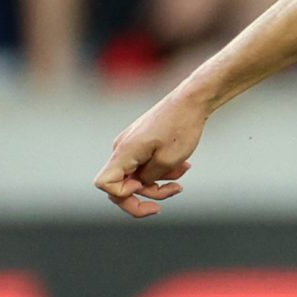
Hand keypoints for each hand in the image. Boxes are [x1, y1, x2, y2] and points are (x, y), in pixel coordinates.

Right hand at [94, 92, 207, 217]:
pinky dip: (162, 170)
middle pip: (122, 186)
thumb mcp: (168, 161)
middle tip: (176, 190)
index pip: (104, 184)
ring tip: (183, 172)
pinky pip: (144, 165)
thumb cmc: (181, 128)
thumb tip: (138, 185)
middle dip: (148, 194)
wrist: (191, 101)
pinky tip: (183, 165)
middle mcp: (121, 149)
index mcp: (123, 153)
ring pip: (137, 177)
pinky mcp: (140, 143)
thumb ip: (148, 179)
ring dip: (160, 181)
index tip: (145, 186)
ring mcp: (130, 146)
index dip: (124, 195)